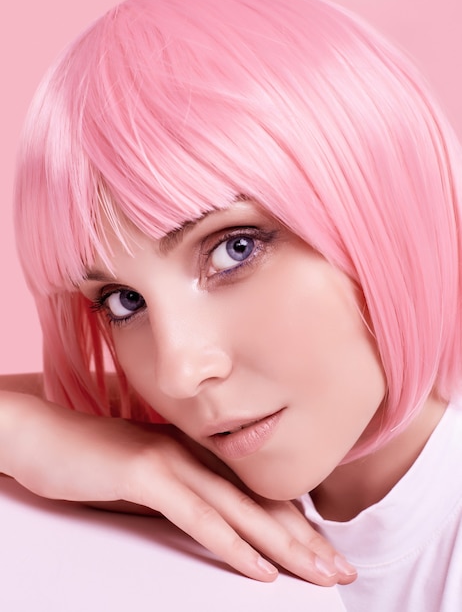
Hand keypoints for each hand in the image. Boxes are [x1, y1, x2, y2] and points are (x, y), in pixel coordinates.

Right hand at [1, 392, 355, 584]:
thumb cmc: (92, 458)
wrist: (41, 433)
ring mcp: (171, 461)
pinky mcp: (145, 475)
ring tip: (319, 574)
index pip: (255, 493)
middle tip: (341, 570)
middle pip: (259, 502)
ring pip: (239, 510)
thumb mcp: (146, 480)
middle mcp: (193, 454)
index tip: (325, 551)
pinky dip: (232, 544)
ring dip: (283, 546)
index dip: (294, 524)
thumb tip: (214, 520)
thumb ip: (180, 494)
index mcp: (197, 454)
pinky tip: (260, 569)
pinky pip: (197, 515)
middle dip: (304, 540)